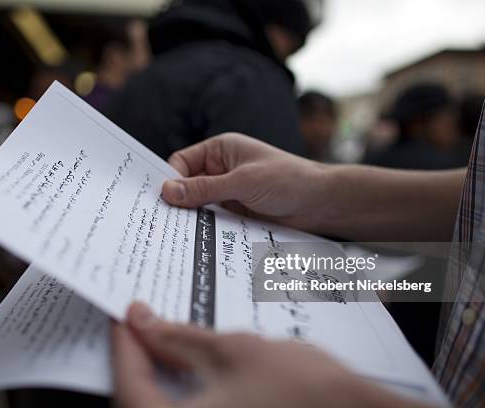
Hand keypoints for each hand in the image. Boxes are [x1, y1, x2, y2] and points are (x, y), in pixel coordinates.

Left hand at [112, 303, 421, 407]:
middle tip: (142, 325)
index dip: (124, 347)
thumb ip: (179, 339)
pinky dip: (181, 391)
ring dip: (159, 376)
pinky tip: (191, 365)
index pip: (130, 387)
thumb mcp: (232, 352)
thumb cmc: (304, 390)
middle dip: (139, 361)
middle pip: (141, 401)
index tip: (124, 318)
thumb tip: (142, 322)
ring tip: (165, 339)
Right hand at [162, 133, 330, 232]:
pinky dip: (206, 227)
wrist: (322, 203)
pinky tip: (199, 238)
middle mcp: (221, 169)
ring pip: (198, 204)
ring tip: (179, 232)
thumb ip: (205, 188)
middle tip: (164, 220)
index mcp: (221, 150)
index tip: (162, 200)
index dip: (171, 179)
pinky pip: (213, 219)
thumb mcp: (243, 182)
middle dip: (178, 200)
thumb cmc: (288, 180)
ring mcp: (228, 191)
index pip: (182, 162)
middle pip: (187, 184)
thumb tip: (167, 191)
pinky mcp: (236, 211)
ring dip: (192, 216)